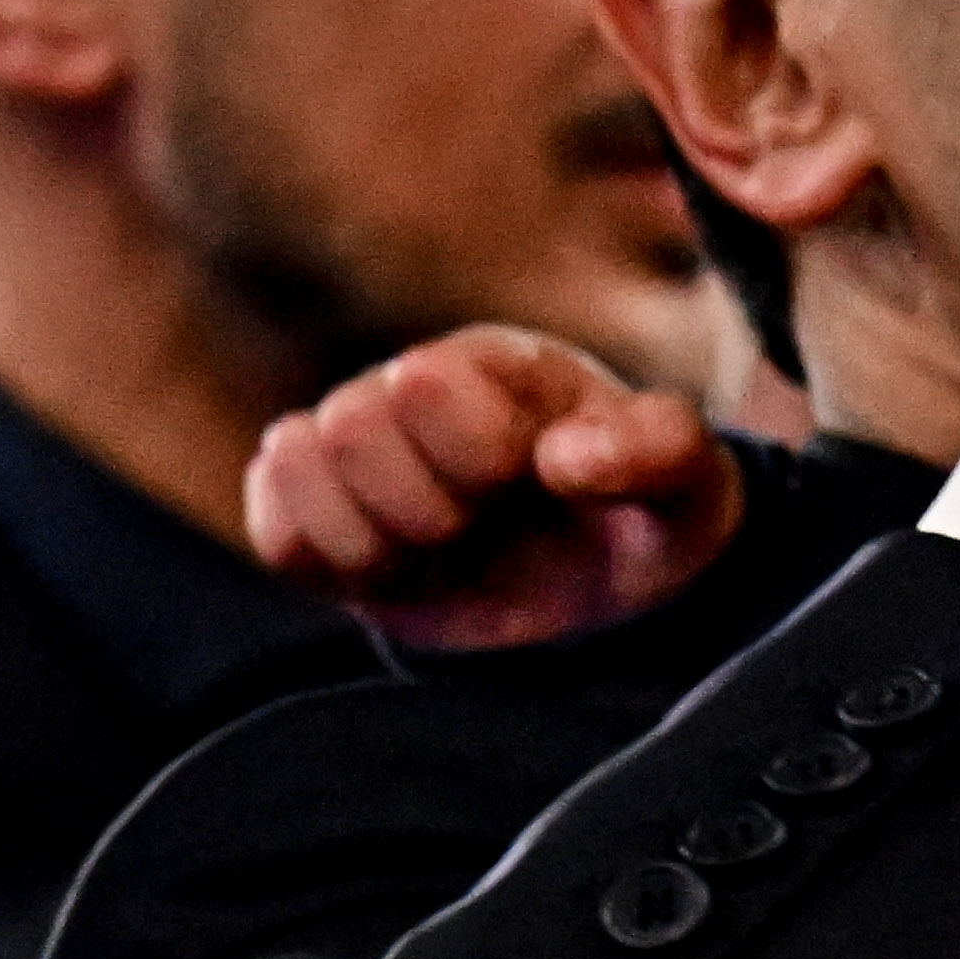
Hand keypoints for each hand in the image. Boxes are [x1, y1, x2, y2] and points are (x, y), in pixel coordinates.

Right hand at [250, 328, 743, 652]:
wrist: (608, 594)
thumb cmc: (646, 517)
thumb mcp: (687, 482)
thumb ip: (654, 449)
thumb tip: (559, 459)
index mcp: (493, 365)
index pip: (425, 382)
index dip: (478, 452)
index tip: (531, 478)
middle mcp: (408, 392)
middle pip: (349, 425)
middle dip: (427, 503)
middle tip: (482, 524)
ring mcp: (358, 458)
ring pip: (292, 465)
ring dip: (374, 537)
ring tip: (440, 550)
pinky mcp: (322, 526)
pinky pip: (272, 533)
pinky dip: (324, 562)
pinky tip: (392, 572)